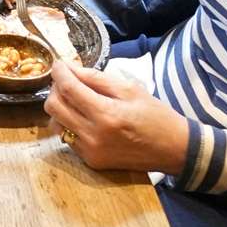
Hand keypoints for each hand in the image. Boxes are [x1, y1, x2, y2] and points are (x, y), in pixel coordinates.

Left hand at [44, 59, 188, 173]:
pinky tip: (84, 117)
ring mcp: (90, 151)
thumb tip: (71, 68)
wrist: (172, 149)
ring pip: (56, 124)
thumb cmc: (155, 115)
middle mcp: (93, 136)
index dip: (59, 73)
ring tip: (75, 99)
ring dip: (60, 108)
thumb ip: (97, 78)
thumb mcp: (130, 89)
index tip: (59, 64)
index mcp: (106, 114)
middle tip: (67, 81)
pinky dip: (70, 124)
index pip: (68, 89)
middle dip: (56, 89)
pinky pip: (68, 138)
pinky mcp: (91, 161)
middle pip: (54, 107)